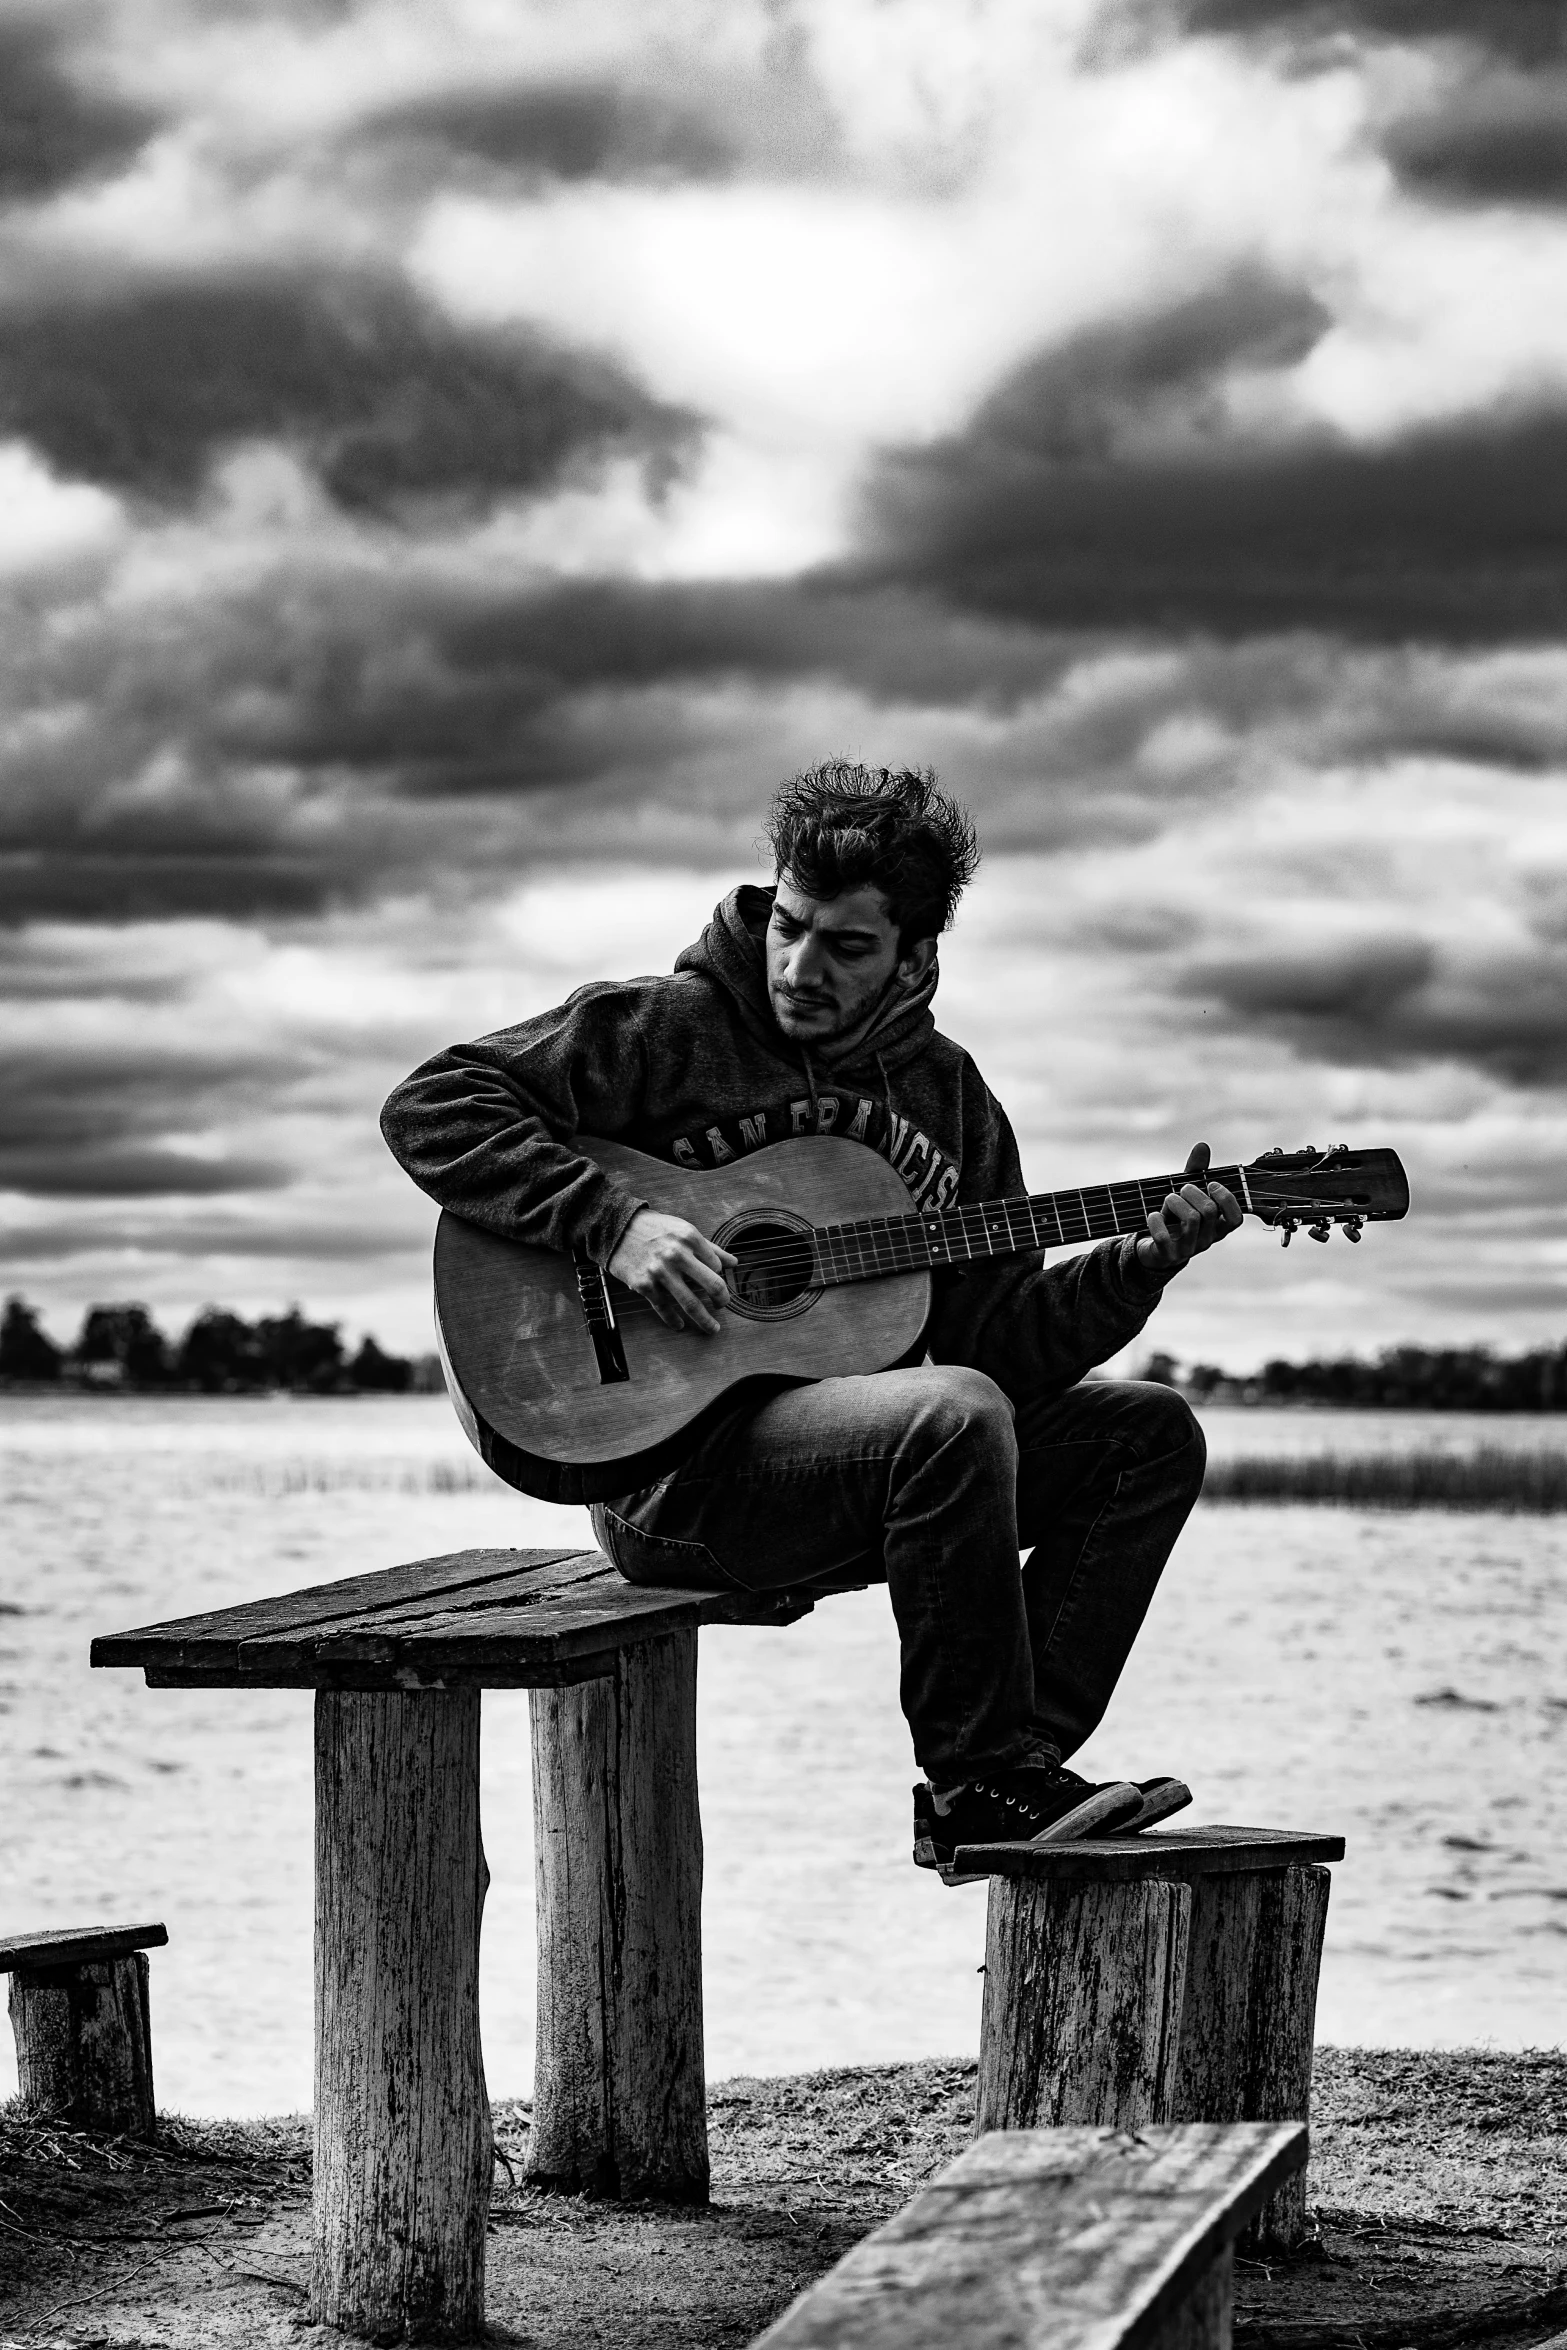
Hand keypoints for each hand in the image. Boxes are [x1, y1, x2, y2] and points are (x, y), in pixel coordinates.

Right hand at [608, 1208, 736, 1335]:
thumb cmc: (653, 1228)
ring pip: (691, 1303)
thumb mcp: (683, 1230)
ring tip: (712, 1328)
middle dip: (722, 1301)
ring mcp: (660, 1271)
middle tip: (723, 1307)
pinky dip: (674, 1320)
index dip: (718, 1275)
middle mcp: (677, 1254)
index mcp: (690, 1238)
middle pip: (712, 1286)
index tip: (715, 1283)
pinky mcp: (644, 1284)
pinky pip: (664, 1308)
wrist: (616, 1228)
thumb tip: (733, 1262)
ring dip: (705, 1320)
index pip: (716, 1266)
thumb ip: (710, 1247)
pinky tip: (680, 1325)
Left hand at [1134, 1142, 1242, 1274]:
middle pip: (1208, 1211)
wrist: (1152, 1249)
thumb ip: (1196, 1173)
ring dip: (1173, 1202)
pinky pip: (1163, 1237)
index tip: (1210, 1185)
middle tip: (1181, 1190)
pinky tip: (1153, 1215)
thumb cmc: (1174, 1217)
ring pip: (1189, 1220)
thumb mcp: (1186, 1195)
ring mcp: (1188, 1250)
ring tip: (1167, 1200)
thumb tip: (1202, 1146)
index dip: (1226, 1198)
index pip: (1236, 1218)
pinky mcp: (1167, 1256)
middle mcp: (1207, 1241)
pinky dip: (1155, 1221)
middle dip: (1191, 1192)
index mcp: (1217, 1228)